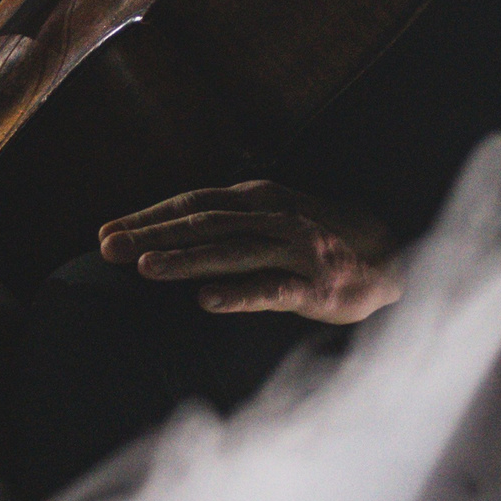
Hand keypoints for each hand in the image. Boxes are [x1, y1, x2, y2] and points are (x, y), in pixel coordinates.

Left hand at [98, 180, 402, 323]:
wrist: (393, 256)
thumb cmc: (323, 239)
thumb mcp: (274, 218)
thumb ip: (231, 221)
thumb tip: (172, 229)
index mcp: (259, 199)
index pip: (193, 203)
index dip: (149, 216)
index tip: (107, 231)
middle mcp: (273, 217)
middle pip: (203, 222)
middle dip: (152, 234)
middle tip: (107, 248)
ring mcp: (295, 251)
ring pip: (231, 251)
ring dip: (187, 259)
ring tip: (146, 268)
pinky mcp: (316, 287)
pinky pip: (271, 290)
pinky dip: (237, 294)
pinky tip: (205, 301)